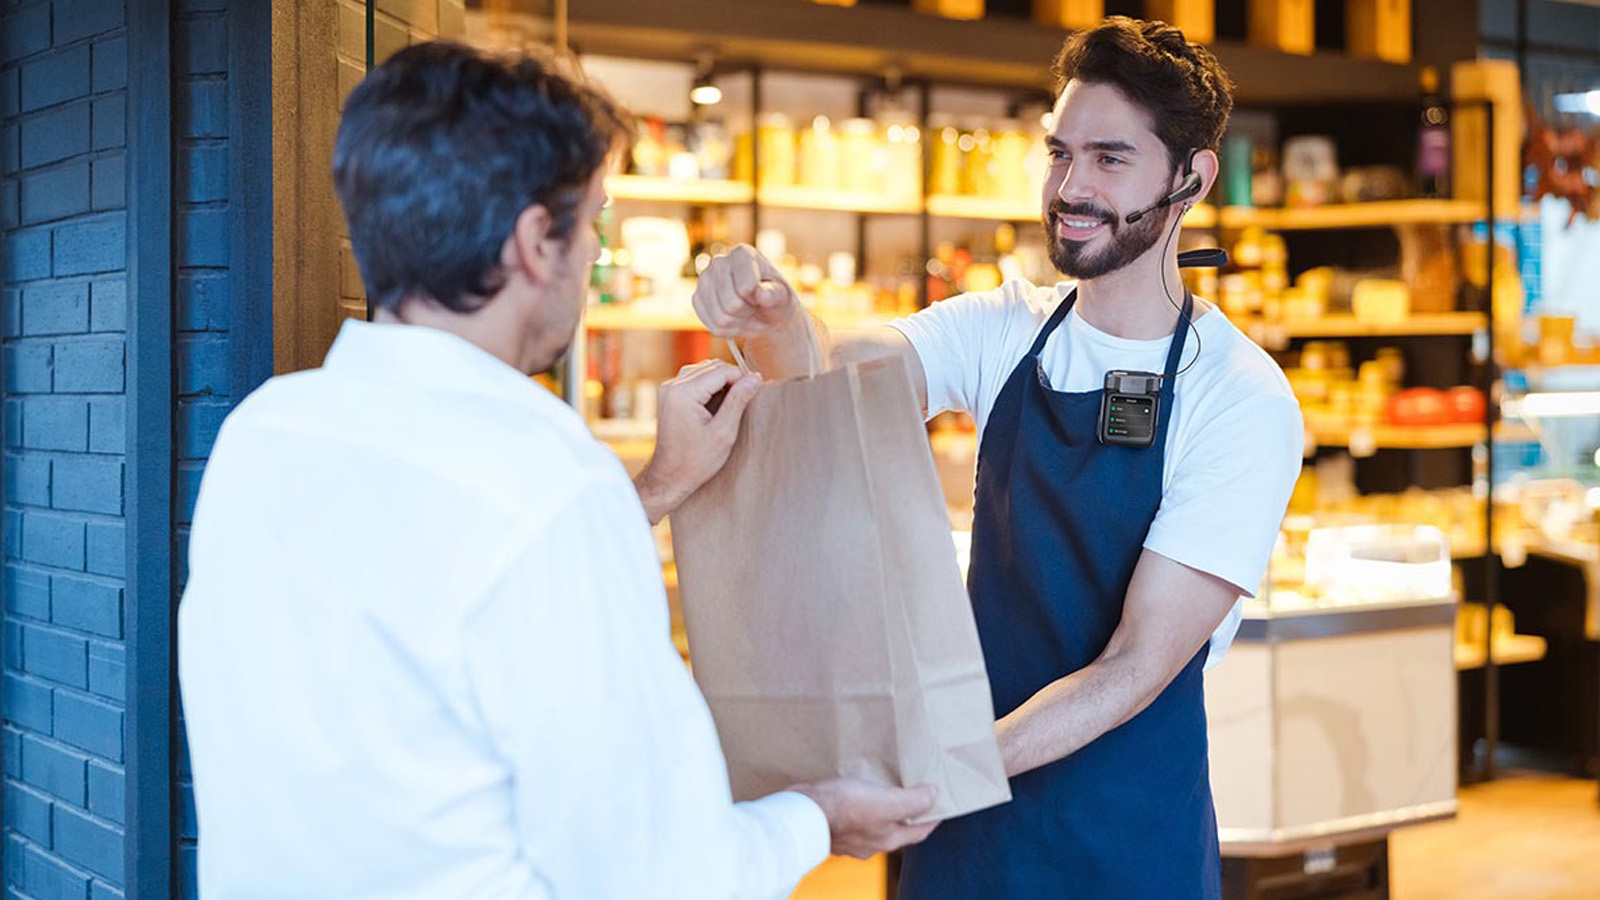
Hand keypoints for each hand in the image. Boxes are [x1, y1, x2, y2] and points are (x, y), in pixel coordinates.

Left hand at [633, 360, 761, 524]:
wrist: (669, 477)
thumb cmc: (696, 461)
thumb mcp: (724, 432)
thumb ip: (739, 400)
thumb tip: (755, 377)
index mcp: (684, 393)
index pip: (721, 370)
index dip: (742, 378)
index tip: (756, 391)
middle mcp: (672, 386)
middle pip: (712, 366)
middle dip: (732, 378)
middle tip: (747, 398)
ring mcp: (668, 389)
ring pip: (704, 370)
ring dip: (722, 381)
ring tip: (733, 402)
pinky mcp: (669, 395)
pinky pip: (694, 379)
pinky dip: (710, 386)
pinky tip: (719, 404)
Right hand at [692, 244, 799, 337]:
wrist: (763, 310)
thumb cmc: (774, 298)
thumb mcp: (782, 295)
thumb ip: (774, 294)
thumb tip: (761, 293)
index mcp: (743, 253)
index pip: (745, 287)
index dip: (757, 299)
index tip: (761, 294)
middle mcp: (719, 262)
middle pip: (731, 304)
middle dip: (747, 312)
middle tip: (754, 306)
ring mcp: (704, 280)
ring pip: (721, 318)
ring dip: (738, 322)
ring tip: (746, 312)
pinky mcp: (697, 299)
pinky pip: (712, 325)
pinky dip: (727, 329)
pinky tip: (734, 318)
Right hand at [791, 778, 939, 858]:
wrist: (803, 814)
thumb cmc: (843, 808)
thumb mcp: (886, 802)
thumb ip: (912, 801)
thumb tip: (934, 796)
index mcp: (888, 839)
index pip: (919, 832)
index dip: (933, 818)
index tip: (941, 805)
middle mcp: (871, 844)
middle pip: (898, 830)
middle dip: (909, 814)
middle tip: (916, 796)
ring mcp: (851, 840)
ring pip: (875, 826)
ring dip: (884, 812)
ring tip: (885, 792)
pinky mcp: (835, 830)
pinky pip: (854, 820)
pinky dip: (862, 809)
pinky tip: (856, 795)